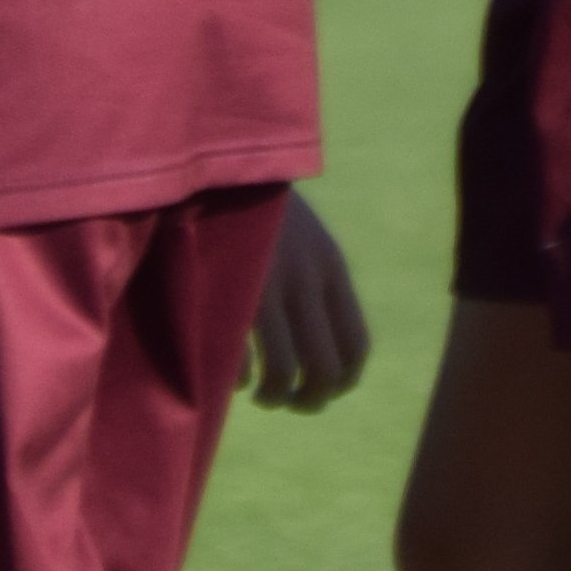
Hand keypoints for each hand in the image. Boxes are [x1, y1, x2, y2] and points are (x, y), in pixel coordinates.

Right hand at [243, 187, 370, 410]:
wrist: (215, 167)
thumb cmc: (257, 208)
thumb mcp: (303, 239)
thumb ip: (316, 284)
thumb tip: (319, 349)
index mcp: (330, 268)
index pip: (355, 345)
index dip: (343, 382)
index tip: (324, 391)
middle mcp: (305, 280)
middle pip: (324, 368)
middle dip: (309, 400)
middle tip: (290, 403)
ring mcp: (266, 286)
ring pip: (284, 372)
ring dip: (275, 396)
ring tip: (262, 397)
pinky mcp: (228, 290)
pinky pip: (241, 358)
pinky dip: (240, 378)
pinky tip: (233, 376)